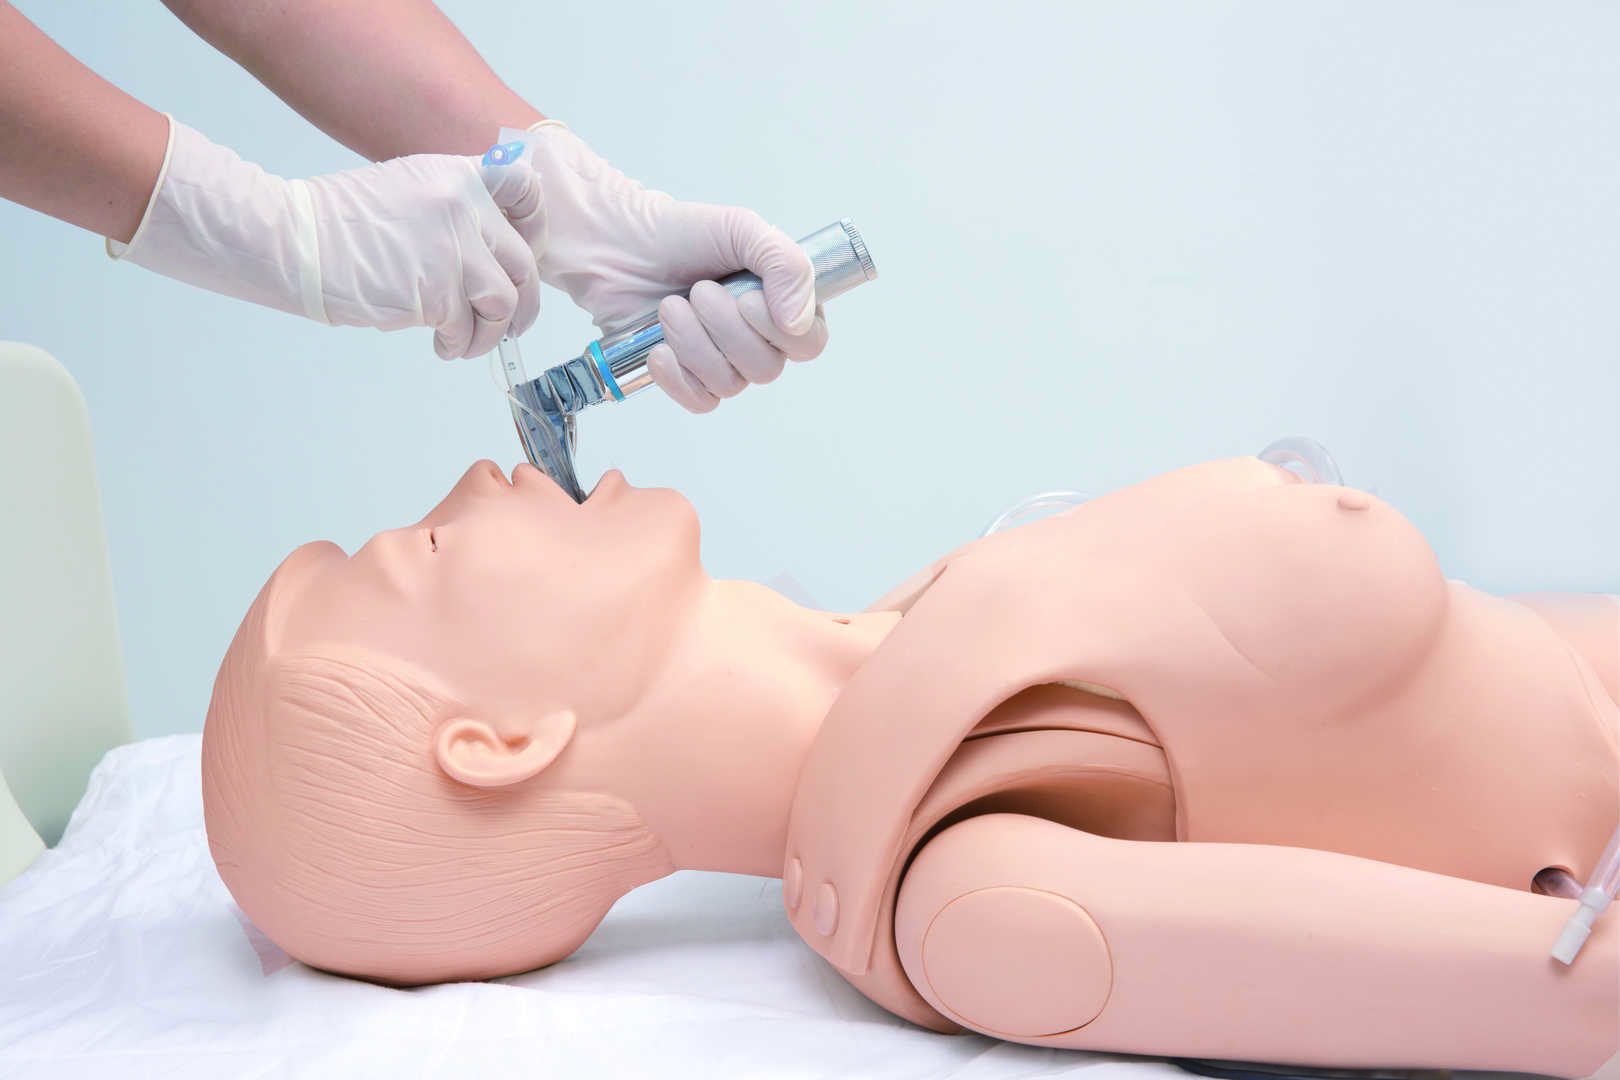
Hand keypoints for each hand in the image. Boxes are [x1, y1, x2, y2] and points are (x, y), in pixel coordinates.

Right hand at [110, 119, 539, 358]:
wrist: (292, 241)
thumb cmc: (341, 225)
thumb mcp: (408, 190)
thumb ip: (454, 209)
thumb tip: (491, 252)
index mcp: (458, 175)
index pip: (526, 188)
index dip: (534, 227)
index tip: (523, 256)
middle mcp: (465, 206)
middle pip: (523, 262)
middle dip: (521, 302)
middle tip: (506, 323)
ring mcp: (455, 249)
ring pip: (505, 302)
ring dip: (490, 332)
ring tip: (466, 342)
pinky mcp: (439, 292)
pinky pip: (470, 328)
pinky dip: (461, 344)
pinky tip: (442, 345)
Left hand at [482, 121, 828, 412]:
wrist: (618, 246)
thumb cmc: (681, 233)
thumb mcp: (744, 229)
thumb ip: (786, 265)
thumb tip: (798, 321)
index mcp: (782, 305)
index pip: (808, 344)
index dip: (779, 329)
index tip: (748, 295)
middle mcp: (758, 340)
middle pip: (767, 369)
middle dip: (725, 328)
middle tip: (699, 290)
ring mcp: (722, 363)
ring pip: (730, 384)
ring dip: (694, 342)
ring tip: (671, 306)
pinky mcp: (687, 379)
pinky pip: (700, 401)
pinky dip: (677, 375)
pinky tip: (658, 348)